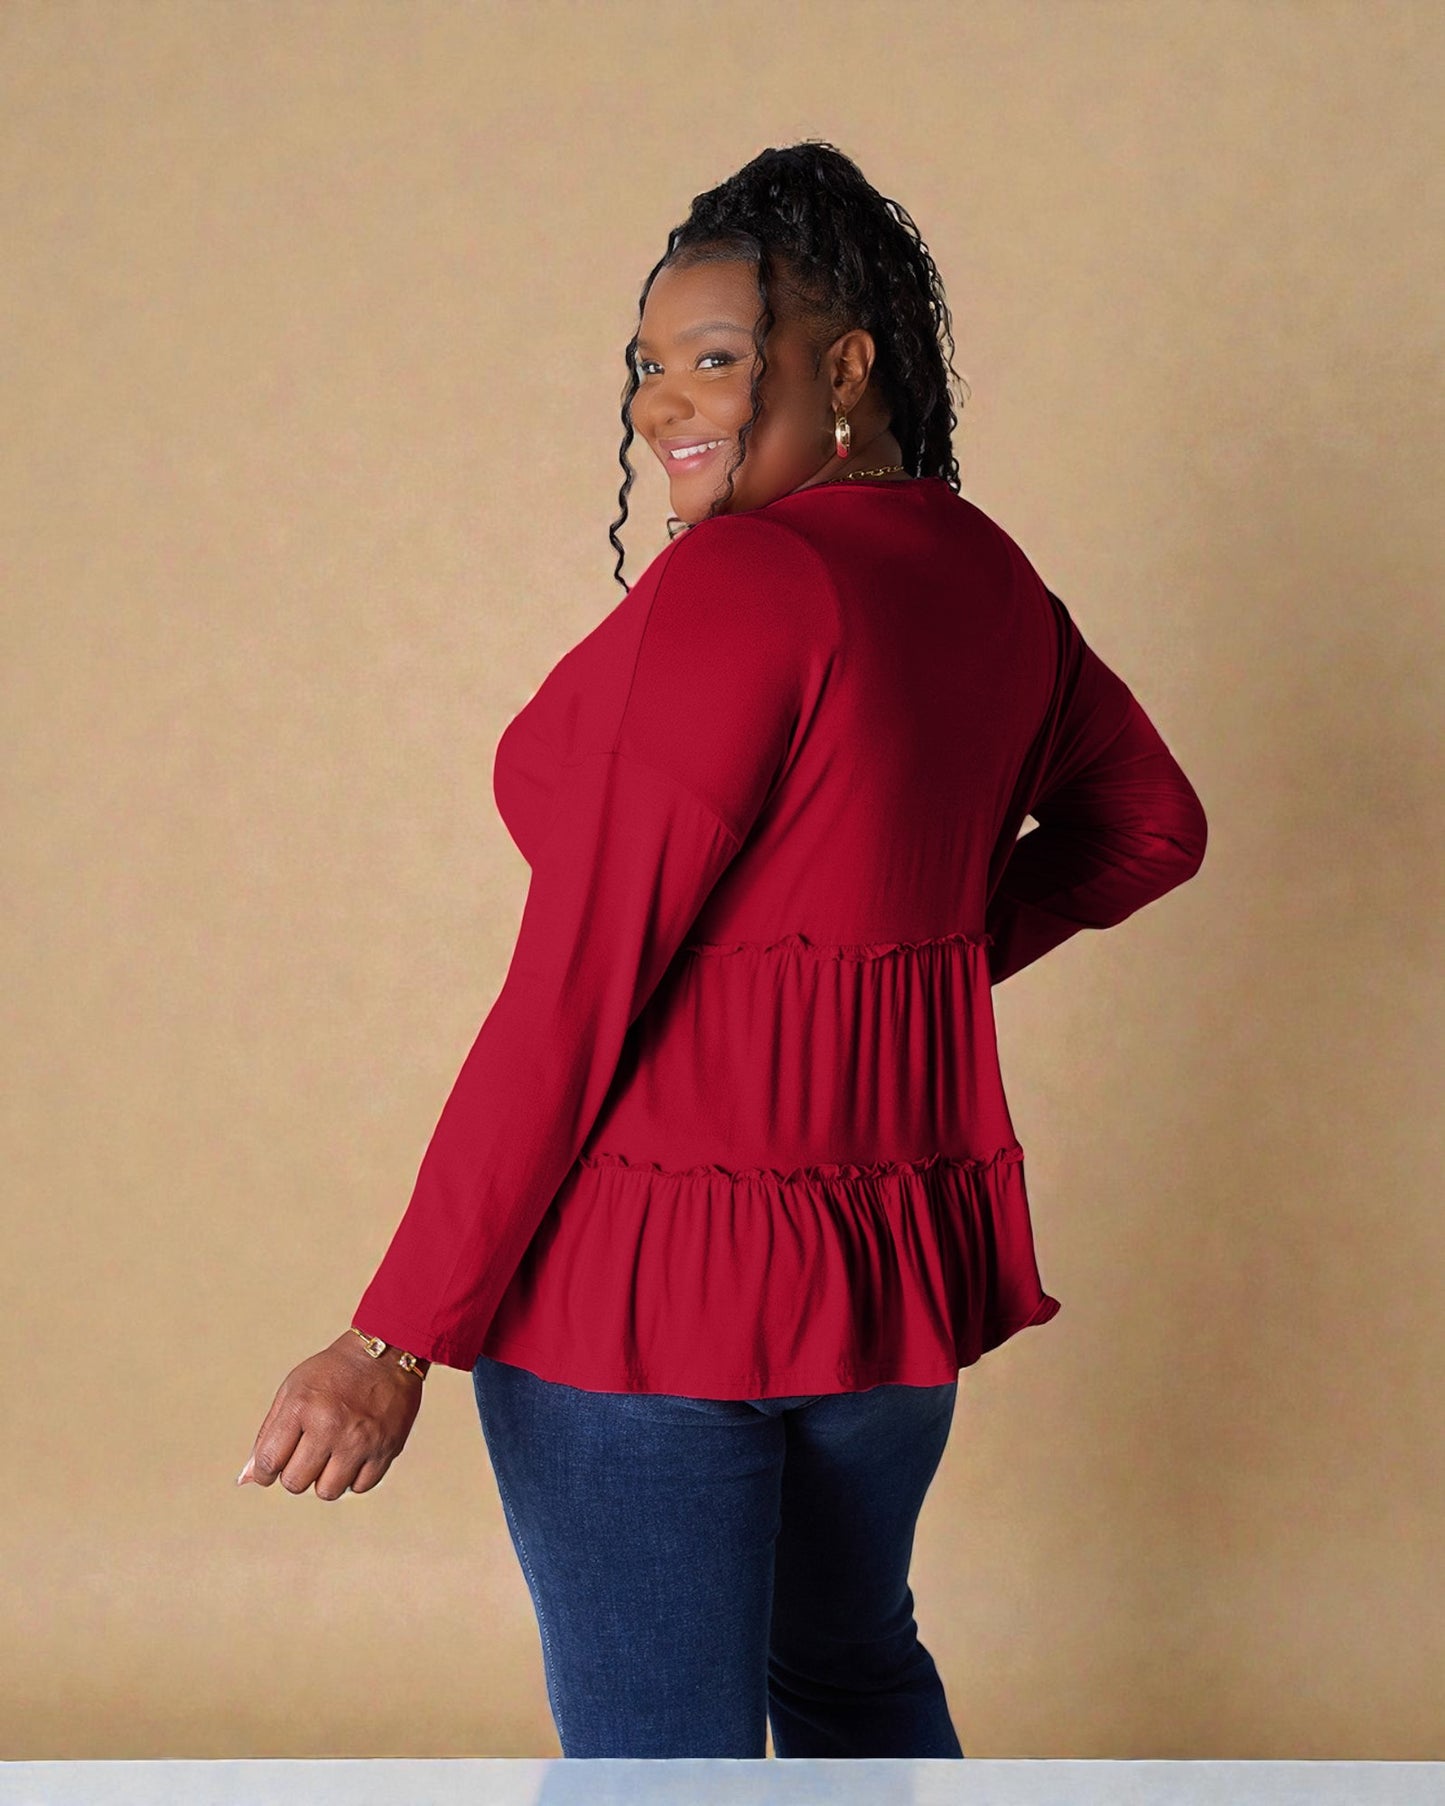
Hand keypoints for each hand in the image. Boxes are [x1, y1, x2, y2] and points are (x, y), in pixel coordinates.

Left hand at [236, 1331, 425, 1499]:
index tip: (271, 1468)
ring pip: (327, 1491)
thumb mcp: (293, 1390)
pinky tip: (354, 1455)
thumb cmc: (334, 1372)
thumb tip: (247, 1479)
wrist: (388, 1352)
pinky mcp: (387, 1448)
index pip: (268, 1463)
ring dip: (324, 1480)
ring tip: (330, 1456)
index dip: (264, 1472)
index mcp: (301, 1407)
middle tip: (306, 1454)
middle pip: (295, 1483)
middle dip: (295, 1473)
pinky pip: (360, 1486)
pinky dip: (354, 1477)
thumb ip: (267, 1435)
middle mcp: (330, 1426)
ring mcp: (360, 1440)